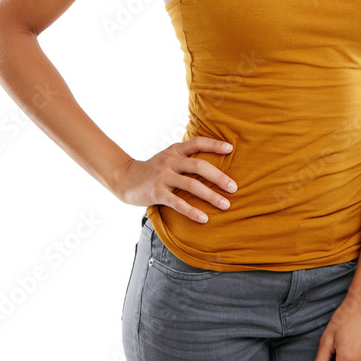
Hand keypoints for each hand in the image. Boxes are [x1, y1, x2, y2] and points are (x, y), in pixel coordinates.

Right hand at [115, 137, 237, 222]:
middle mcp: (170, 160)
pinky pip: (178, 202)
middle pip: (199, 165)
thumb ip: (186, 158)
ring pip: (191, 185)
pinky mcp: (156, 192)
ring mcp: (163, 176)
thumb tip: (214, 165)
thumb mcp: (168, 158)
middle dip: (219, 177)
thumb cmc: (154, 170)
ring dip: (211, 196)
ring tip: (226, 205)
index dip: (214, 144)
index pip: (197, 142)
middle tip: (234, 188)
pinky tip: (204, 218)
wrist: (125, 178)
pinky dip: (192, 211)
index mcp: (175, 150)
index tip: (231, 149)